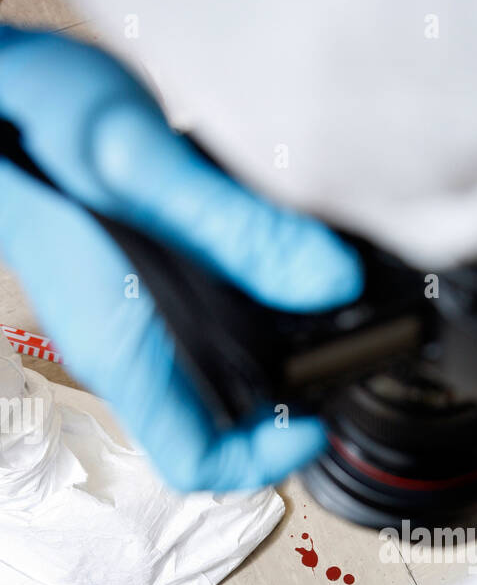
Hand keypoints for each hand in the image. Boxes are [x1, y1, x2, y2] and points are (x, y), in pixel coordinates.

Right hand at [0, 27, 362, 490]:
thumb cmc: (33, 123)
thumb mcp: (144, 165)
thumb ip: (238, 228)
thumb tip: (331, 281)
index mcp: (124, 350)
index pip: (195, 461)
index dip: (266, 459)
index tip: (318, 418)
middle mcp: (122, 351)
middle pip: (213, 426)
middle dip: (280, 408)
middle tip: (336, 360)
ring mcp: (123, 324)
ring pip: (207, 380)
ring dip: (266, 361)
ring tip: (317, 315)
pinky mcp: (128, 291)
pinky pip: (195, 334)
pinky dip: (242, 318)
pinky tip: (270, 268)